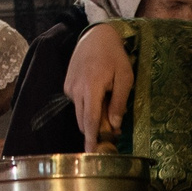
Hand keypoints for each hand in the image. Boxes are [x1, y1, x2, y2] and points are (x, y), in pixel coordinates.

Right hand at [65, 26, 134, 148]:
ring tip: (107, 111)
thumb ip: (119, 102)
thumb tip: (115, 125)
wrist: (95, 36)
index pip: (90, 120)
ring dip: (91, 118)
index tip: (91, 154)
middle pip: (83, 121)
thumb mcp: (125, 78)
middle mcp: (76, 90)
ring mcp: (69, 88)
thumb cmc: (114, 56)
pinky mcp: (67, 85)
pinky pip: (77, 103)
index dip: (91, 138)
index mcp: (91, 88)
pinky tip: (97, 95)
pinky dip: (86, 106)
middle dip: (94, 131)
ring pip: (79, 114)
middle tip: (110, 133)